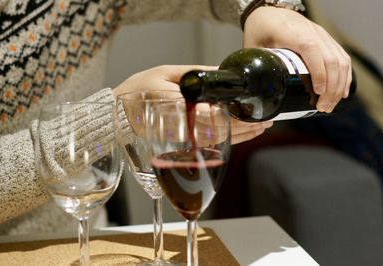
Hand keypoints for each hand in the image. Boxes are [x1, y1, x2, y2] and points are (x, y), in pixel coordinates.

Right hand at [113, 65, 272, 143]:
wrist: (119, 113)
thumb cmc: (139, 91)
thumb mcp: (167, 72)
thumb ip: (197, 73)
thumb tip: (223, 72)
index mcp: (178, 107)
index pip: (215, 116)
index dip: (238, 119)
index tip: (257, 115)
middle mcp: (181, 126)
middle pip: (220, 132)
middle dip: (245, 129)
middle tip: (266, 123)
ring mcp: (181, 138)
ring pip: (216, 142)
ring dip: (239, 137)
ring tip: (258, 130)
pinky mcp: (180, 144)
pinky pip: (206, 146)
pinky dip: (225, 142)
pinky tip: (238, 137)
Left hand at [243, 6, 351, 112]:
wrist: (270, 11)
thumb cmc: (260, 28)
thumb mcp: (252, 46)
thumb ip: (253, 66)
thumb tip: (249, 91)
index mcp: (292, 34)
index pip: (311, 51)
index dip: (318, 72)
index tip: (317, 93)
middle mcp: (312, 32)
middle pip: (331, 59)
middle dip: (331, 87)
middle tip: (323, 108)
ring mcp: (322, 35)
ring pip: (340, 59)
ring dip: (339, 85)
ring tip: (330, 105)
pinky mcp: (326, 39)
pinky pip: (342, 57)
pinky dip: (345, 75)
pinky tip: (342, 92)